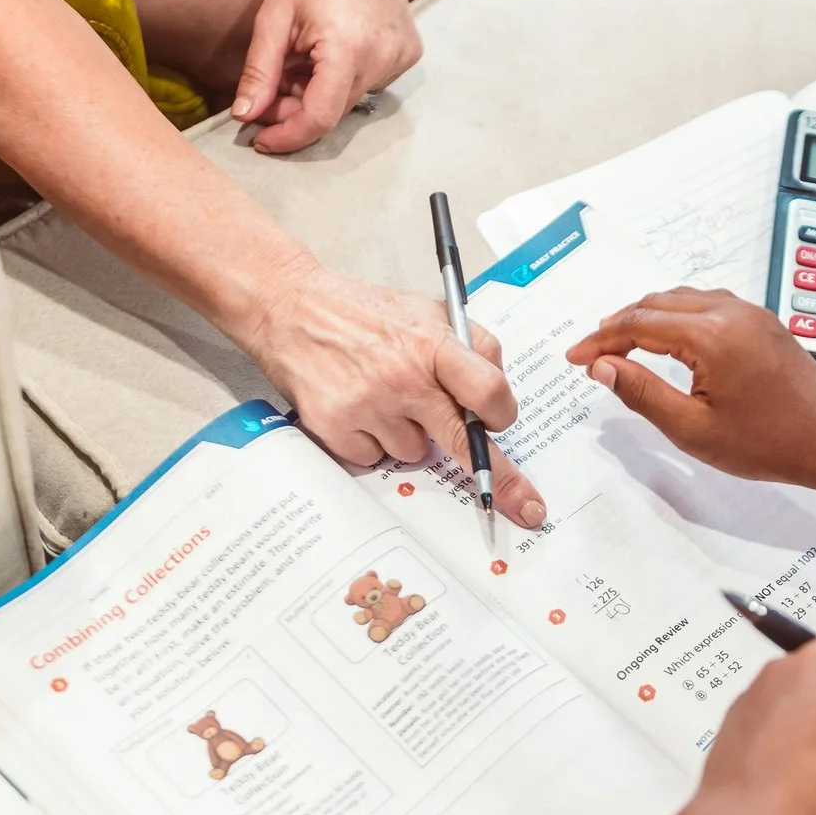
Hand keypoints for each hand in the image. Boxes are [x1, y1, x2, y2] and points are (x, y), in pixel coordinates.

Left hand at [232, 0, 420, 153]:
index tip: (260, 140)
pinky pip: (370, 83)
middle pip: (333, 111)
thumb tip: (244, 116)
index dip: (286, 137)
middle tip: (270, 89)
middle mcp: (383, 57)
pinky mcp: (410, 53)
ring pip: (350, 100)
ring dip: (318, 93)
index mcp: (349, 48)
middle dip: (295, 110)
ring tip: (300, 58)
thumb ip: (259, 73)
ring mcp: (401, 57)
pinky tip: (330, 49)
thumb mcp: (274, 20)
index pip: (318, 118)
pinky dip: (343, 78)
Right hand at [248, 260, 547, 526]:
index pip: (488, 391)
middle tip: (525, 506)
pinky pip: (376, 459)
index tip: (502, 426)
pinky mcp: (336, 428)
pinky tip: (359, 408)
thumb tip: (497, 391)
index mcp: (432, 343)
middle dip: (497, 476)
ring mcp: (368, 406)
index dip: (502, 415)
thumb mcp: (425, 309)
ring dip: (410, 436)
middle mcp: (403, 378)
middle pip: (462, 442)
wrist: (290, 308)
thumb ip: (469, 345)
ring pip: (416, 453)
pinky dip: (373, 442)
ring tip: (385, 398)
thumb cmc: (363, 312)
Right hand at [564, 289, 815, 484]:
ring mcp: (750, 313)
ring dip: (646, 316)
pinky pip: (707, 303)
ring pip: (682, 299)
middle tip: (592, 352)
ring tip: (620, 343)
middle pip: (656, 303)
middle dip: (618, 325)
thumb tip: (602, 368)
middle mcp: (730, 312)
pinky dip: (676, 315)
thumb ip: (642, 393)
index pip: (638, 325)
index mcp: (710, 336)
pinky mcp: (762, 321)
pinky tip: (667, 336)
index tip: (576, 358)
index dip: (600, 340)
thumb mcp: (693, 428)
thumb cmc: (770, 442)